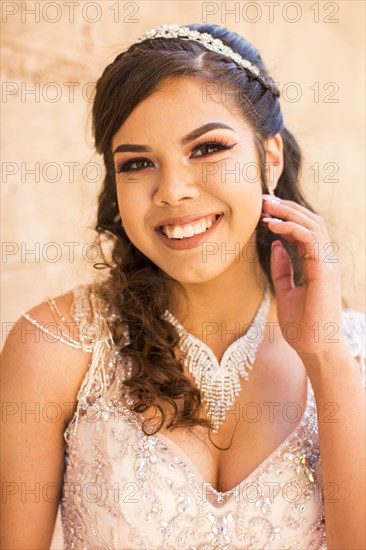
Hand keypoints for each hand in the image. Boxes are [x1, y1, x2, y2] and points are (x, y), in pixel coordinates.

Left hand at [261, 194, 348, 362]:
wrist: (315, 350)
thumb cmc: (302, 326)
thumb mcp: (286, 292)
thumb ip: (282, 269)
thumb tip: (276, 245)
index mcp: (317, 265)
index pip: (305, 232)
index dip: (286, 218)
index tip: (264, 212)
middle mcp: (325, 261)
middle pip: (310, 222)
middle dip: (287, 208)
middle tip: (263, 200)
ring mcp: (328, 264)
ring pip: (313, 225)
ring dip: (289, 212)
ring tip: (266, 207)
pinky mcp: (325, 271)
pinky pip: (311, 239)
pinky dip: (292, 228)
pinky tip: (273, 226)